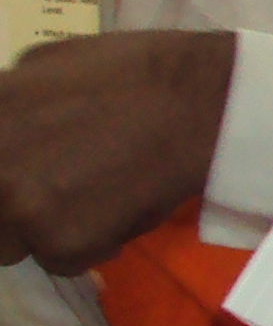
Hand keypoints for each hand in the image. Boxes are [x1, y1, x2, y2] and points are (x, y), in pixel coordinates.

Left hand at [0, 29, 235, 271]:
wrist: (198, 103)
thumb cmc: (125, 72)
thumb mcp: (37, 65)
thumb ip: (3, 103)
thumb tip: (0, 128)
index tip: (13, 181)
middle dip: (7, 207)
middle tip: (46, 187)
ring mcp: (22, 210)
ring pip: (10, 246)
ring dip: (38, 230)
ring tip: (83, 199)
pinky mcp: (64, 245)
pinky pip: (59, 260)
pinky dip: (84, 244)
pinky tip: (113, 209)